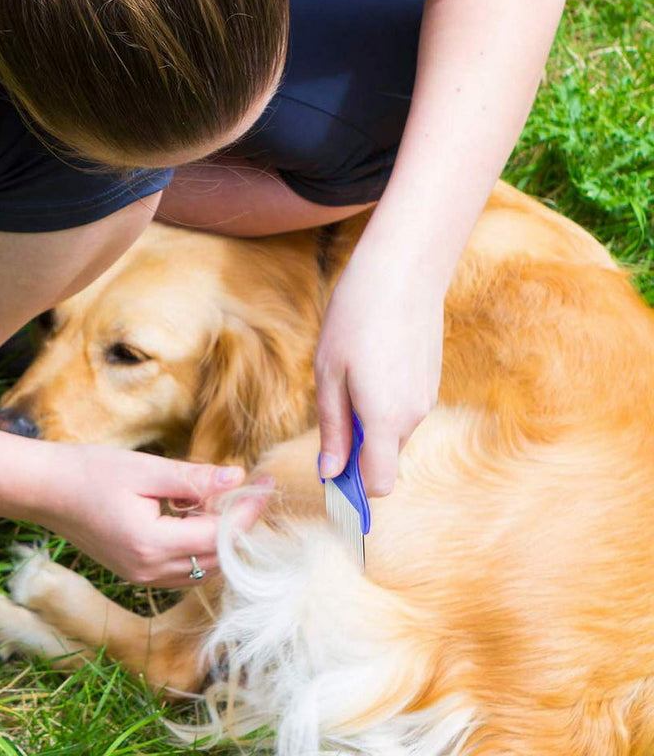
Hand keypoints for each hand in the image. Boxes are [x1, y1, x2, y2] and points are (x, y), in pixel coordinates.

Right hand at [34, 445, 270, 586]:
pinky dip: (201, 546)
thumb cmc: (89, 472)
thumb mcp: (147, 468)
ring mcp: (141, 576)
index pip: (220, 535)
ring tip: (228, 501)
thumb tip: (238, 478)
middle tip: (255, 491)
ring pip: (202, 568)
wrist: (44, 490)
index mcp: (152, 544)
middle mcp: (149, 570)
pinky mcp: (136, 572)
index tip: (267, 484)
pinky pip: (184, 568)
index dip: (248, 510)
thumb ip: (195, 478)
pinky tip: (199, 515)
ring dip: (222, 539)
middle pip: (217, 559)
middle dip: (241, 526)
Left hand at [315, 244, 443, 496]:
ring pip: (393, 435)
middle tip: (332, 408)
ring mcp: (426, 399)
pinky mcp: (431, 382)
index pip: (378, 484)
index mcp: (385, 419)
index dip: (353, 488)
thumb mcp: (329, 375)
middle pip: (383, 459)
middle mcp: (413, 416)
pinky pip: (404, 411)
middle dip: (356, 450)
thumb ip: (333, 429)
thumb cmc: (356, 319)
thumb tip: (330, 472)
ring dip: (370, 424)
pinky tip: (371, 365)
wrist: (403, 270)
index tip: (331, 474)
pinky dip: (384, 405)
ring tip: (351, 377)